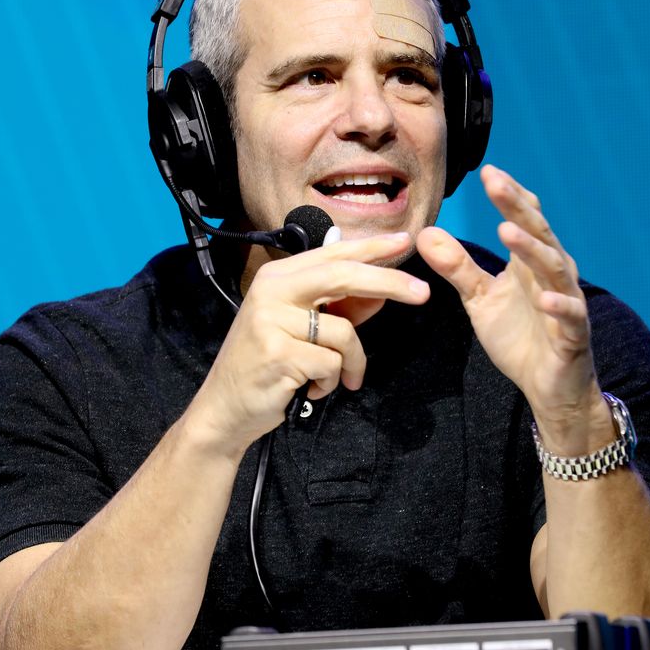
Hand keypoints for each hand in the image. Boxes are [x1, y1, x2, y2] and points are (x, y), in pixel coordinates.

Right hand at [187, 232, 430, 455]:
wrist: (225, 409)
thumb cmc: (268, 366)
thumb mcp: (303, 331)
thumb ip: (342, 310)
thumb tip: (382, 295)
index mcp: (278, 277)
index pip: (333, 254)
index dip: (371, 246)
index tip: (405, 240)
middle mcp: (271, 291)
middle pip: (343, 276)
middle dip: (389, 283)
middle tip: (423, 293)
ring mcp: (272, 321)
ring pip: (344, 332)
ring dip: (351, 363)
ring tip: (335, 380)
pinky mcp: (278, 353)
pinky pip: (331, 364)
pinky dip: (331, 382)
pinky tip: (310, 389)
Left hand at [416, 165, 611, 453]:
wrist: (549, 386)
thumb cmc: (520, 337)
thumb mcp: (480, 299)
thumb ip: (457, 267)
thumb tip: (424, 233)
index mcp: (530, 262)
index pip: (524, 218)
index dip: (508, 195)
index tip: (487, 171)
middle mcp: (552, 274)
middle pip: (537, 233)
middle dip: (517, 207)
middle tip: (494, 182)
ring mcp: (566, 301)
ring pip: (553, 269)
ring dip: (532, 249)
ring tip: (507, 230)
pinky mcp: (573, 334)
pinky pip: (569, 316)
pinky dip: (558, 306)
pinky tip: (544, 299)